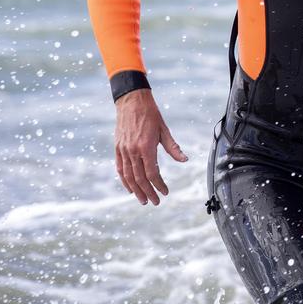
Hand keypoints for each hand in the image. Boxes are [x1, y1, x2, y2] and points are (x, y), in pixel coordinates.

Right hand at [114, 89, 187, 205]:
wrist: (132, 101)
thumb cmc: (150, 114)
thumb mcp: (164, 130)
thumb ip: (173, 148)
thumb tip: (184, 160)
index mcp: (146, 146)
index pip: (152, 172)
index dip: (159, 185)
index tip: (165, 192)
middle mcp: (133, 150)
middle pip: (140, 178)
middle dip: (148, 192)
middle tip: (155, 202)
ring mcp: (123, 150)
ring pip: (129, 176)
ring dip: (136, 190)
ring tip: (143, 200)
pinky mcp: (118, 148)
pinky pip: (120, 168)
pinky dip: (124, 180)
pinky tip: (130, 188)